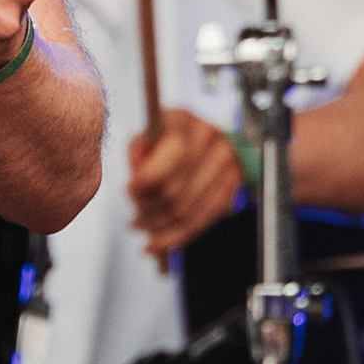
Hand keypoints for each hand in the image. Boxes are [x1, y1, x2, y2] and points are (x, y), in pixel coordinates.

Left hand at [128, 106, 246, 256]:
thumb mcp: (145, 137)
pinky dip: (175, 237)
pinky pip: (201, 221)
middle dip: (149, 210)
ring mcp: (227, 164)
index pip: (172, 157)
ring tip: (143, 229)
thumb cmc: (166, 139)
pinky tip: (157, 242)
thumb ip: (138, 155)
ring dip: (158, 228)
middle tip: (134, 220)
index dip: (148, 178)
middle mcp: (210, 140)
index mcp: (184, 121)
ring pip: (186, 211)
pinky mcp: (233, 186)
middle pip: (176, 190)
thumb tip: (138, 184)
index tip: (131, 190)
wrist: (203, 141)